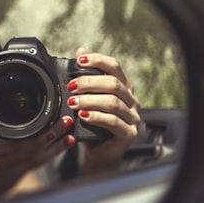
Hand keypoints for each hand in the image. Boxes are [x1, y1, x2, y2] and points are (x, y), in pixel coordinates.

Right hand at [0, 98, 73, 202]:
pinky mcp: (13, 181)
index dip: (42, 127)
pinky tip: (57, 148)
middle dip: (54, 132)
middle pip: (37, 146)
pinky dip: (48, 156)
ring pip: (40, 158)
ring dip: (56, 145)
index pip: (22, 136)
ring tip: (68, 132)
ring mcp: (11, 173)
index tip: (50, 114)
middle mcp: (3, 161)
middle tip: (66, 119)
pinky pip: (35, 167)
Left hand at [69, 47, 140, 174]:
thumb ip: (86, 76)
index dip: (98, 60)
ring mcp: (132, 118)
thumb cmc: (93, 123)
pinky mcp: (128, 134)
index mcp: (123, 87)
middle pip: (113, 84)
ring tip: (72, 102)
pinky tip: (83, 116)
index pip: (115, 67)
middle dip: (89, 82)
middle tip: (71, 86)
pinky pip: (113, 122)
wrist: (99, 151)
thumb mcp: (87, 97)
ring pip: (113, 102)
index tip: (80, 60)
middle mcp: (131, 100)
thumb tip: (80, 51)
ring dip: (90, 100)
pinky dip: (96, 117)